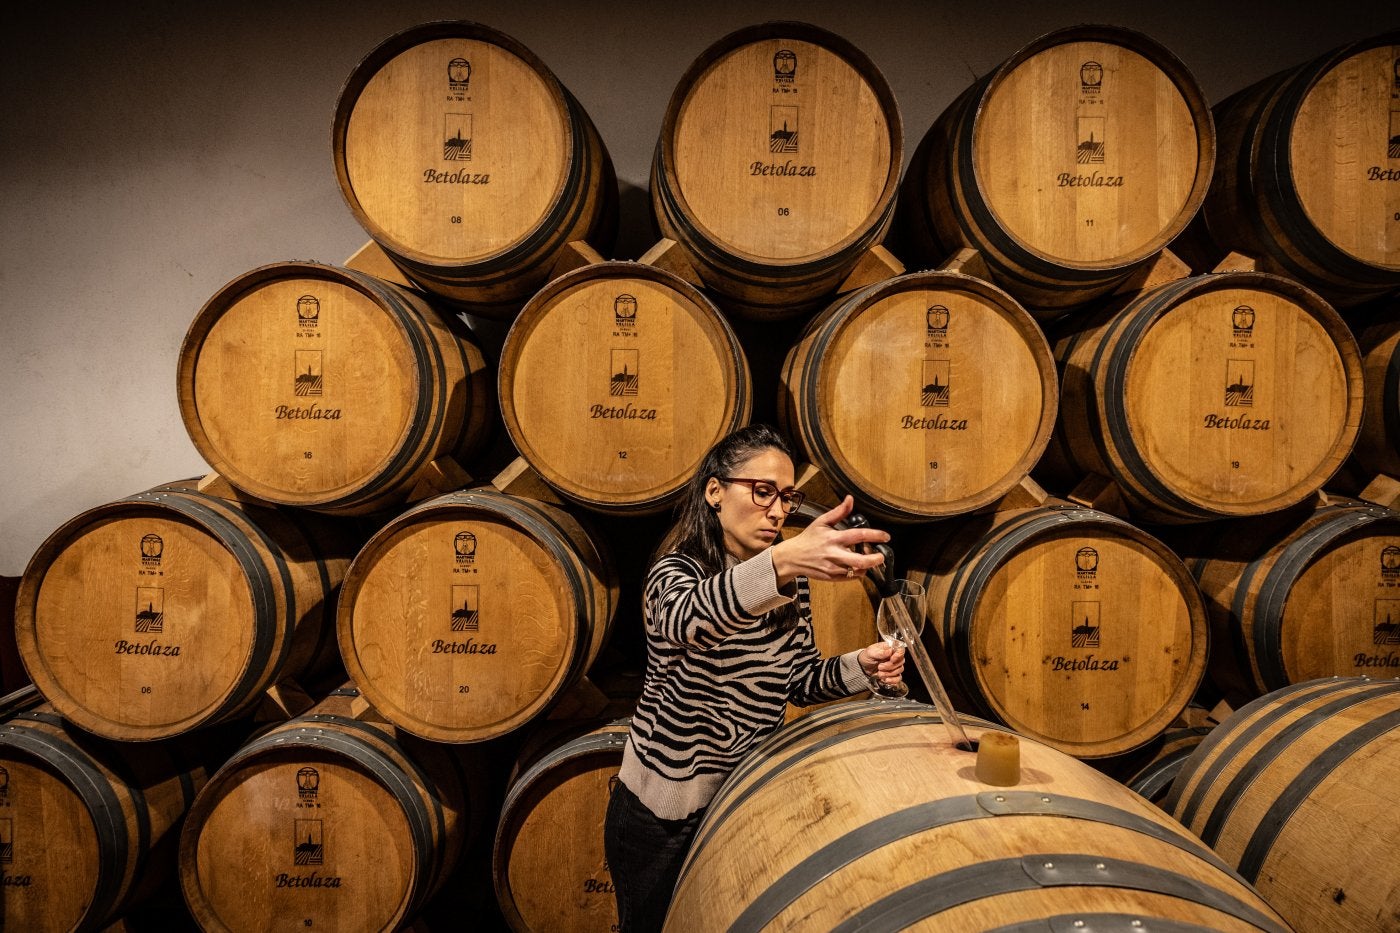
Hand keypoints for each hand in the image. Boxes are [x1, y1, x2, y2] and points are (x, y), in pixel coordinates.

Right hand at [771, 496, 889, 585]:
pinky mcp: (832, 577)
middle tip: (881, 556)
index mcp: (834, 538)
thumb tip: (850, 499)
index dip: (875, 535)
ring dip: (867, 566)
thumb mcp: (822, 522)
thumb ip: (839, 512)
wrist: (793, 557)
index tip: (885, 537)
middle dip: (875, 559)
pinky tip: (857, 566)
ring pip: (857, 571)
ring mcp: (833, 567)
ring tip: (869, 560)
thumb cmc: (808, 538)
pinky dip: (857, 572)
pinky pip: (850, 578)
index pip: (859, 535)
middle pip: (860, 560)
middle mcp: (834, 553)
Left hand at [858, 641, 905, 685]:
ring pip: (900, 670)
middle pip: (901, 661)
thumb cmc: (867, 656)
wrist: (863, 667)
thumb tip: (889, 651)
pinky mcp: (894, 674)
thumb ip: (880, 652)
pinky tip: (884, 679)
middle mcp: (894, 656)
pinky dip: (892, 680)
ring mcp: (895, 666)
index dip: (898, 655)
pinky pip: (898, 678)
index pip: (900, 649)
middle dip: (890, 666)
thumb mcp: (871, 652)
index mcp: (890, 648)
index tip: (892, 659)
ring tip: (879, 673)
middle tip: (879, 667)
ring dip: (889, 673)